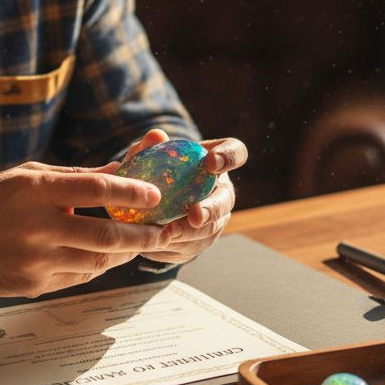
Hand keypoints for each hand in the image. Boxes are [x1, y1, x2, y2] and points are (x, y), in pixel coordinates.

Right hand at [0, 162, 165, 297]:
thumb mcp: (28, 175)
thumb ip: (77, 176)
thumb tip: (121, 169)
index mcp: (36, 191)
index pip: (95, 189)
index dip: (130, 192)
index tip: (155, 194)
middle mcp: (38, 227)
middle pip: (105, 236)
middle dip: (142, 235)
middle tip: (162, 231)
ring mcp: (35, 261)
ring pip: (97, 262)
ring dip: (124, 253)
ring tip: (139, 244)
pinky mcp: (33, 285)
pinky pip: (79, 277)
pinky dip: (98, 266)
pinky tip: (107, 257)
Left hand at [116, 129, 247, 265]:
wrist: (149, 205)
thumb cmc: (153, 172)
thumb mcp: (148, 158)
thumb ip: (150, 147)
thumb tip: (155, 136)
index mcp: (216, 163)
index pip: (236, 152)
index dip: (229, 157)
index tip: (211, 162)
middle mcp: (222, 191)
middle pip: (226, 201)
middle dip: (211, 209)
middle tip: (194, 215)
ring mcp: (216, 220)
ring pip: (209, 230)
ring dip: (189, 234)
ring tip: (167, 234)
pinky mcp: (201, 242)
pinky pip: (192, 248)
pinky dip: (174, 247)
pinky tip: (157, 245)